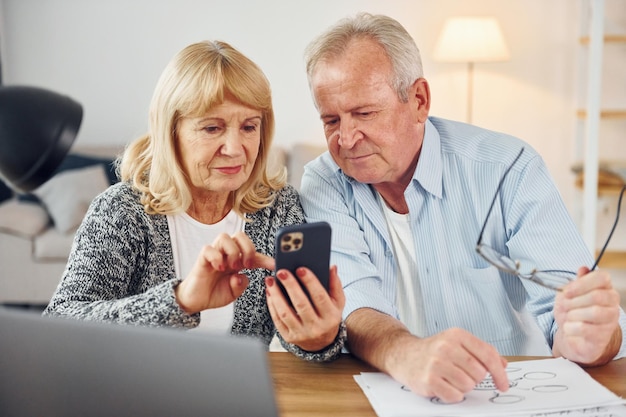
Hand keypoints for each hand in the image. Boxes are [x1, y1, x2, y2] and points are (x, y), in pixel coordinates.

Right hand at [175, 231, 274, 313]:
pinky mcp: (202, 259)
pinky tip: (219, 268)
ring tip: (232, 267)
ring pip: (225, 237)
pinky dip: (217, 257)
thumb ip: (241, 285)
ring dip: (232, 252)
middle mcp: (227, 254)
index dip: (265, 258)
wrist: (196, 301)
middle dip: (248, 249)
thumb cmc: (215, 293)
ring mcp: (214, 254)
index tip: (275, 265)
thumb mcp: (234, 293)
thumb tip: (241, 276)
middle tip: (247, 265)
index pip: (254, 253)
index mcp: (238, 260)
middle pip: (240, 235)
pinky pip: (209, 249)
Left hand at [265, 265, 344, 351]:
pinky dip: (272, 305)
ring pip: (286, 313)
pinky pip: (278, 320)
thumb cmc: (328, 316)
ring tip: (271, 281)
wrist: (322, 343)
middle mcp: (317, 327)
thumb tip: (332, 267)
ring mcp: (302, 334)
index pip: (320, 297)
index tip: (300, 269)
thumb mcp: (337, 302)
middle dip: (290, 286)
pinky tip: (270, 293)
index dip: (310, 282)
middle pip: (301, 304)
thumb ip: (335, 284)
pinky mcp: (289, 337)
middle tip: (281, 271)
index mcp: (331, 316)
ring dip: (276, 295)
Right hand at [390, 328, 508, 402]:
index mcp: (457, 335)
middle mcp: (446, 347)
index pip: (488, 355)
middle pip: (479, 373)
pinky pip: (454, 396)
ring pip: (468, 386)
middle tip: (461, 373)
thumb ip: (480, 351)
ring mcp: (436, 363)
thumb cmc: (433, 350)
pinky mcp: (428, 380)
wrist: (403, 354)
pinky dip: (452, 395)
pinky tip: (444, 385)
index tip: (503, 384)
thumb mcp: (456, 343)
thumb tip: (503, 364)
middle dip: (474, 378)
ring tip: (450, 378)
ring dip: (463, 387)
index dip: (499, 373)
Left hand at [553, 266, 621, 364]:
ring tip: (568, 317)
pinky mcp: (603, 336)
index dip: (582, 283)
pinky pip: (586, 328)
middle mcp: (612, 303)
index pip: (602, 277)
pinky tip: (569, 327)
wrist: (572, 336)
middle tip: (564, 305)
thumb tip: (583, 269)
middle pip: (596, 296)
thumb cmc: (572, 312)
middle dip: (574, 301)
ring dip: (573, 314)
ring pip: (594, 312)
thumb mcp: (569, 294)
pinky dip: (571, 327)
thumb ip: (576, 282)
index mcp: (604, 288)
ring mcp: (610, 320)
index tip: (567, 291)